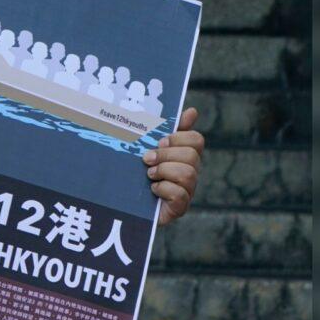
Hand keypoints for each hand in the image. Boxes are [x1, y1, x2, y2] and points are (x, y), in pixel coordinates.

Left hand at [143, 107, 204, 225]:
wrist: (123, 202)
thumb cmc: (136, 170)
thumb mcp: (146, 146)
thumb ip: (165, 129)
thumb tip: (192, 111)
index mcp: (184, 155)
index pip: (196, 139)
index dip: (178, 138)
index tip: (160, 141)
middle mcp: (190, 172)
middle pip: (191, 155)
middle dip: (166, 155)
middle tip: (147, 159)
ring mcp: (187, 190)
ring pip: (187, 174)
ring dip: (163, 171)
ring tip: (148, 175)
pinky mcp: (179, 207)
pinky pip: (180, 195)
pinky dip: (163, 189)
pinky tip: (152, 189)